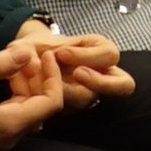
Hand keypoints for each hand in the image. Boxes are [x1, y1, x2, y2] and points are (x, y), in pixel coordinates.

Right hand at [0, 45, 65, 150]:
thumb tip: (27, 52)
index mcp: (8, 125)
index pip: (51, 103)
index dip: (53, 77)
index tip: (45, 55)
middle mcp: (11, 136)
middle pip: (43, 105)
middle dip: (40, 77)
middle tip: (28, 54)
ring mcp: (3, 137)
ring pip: (31, 107)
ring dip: (29, 83)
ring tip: (15, 60)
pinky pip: (18, 111)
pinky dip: (18, 92)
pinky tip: (7, 75)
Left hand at [14, 23, 137, 109]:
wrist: (26, 62)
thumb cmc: (39, 47)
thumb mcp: (43, 39)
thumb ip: (47, 47)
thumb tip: (56, 57)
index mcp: (101, 51)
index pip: (110, 55)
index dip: (88, 56)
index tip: (61, 53)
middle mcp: (102, 75)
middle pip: (124, 85)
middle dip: (101, 82)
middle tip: (77, 73)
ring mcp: (89, 93)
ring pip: (90, 99)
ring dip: (66, 92)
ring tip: (43, 81)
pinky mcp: (72, 109)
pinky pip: (68, 111)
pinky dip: (51, 102)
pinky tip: (34, 94)